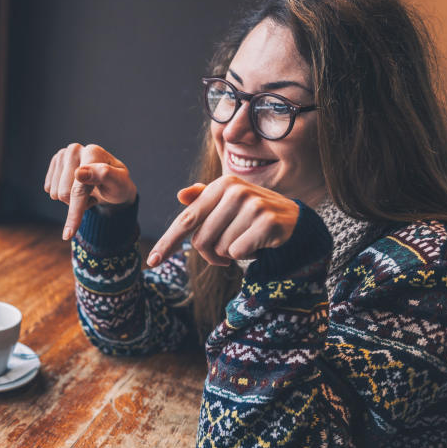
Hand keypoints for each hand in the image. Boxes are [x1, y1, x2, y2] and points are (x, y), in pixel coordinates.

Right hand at [44, 143, 137, 239]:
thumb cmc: (117, 186)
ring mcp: (62, 155)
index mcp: (92, 152)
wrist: (112, 183)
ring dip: (71, 199)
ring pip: (56, 193)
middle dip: (78, 203)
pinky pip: (50, 189)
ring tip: (87, 190)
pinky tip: (76, 186)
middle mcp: (75, 150)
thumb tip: (79, 172)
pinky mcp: (55, 163)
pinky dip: (63, 195)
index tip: (68, 234)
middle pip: (64, 193)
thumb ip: (104, 176)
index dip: (75, 212)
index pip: (79, 188)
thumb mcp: (119, 184)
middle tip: (93, 195)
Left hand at [147, 175, 299, 266]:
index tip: (152, 262)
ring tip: (246, 241)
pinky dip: (244, 256)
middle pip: (201, 240)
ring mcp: (252, 205)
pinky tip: (257, 245)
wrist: (294, 220)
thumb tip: (180, 195)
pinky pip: (238, 253)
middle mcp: (235, 191)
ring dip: (230, 254)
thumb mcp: (228, 203)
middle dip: (210, 254)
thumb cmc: (253, 214)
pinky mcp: (266, 222)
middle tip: (225, 252)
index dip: (167, 242)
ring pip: (220, 248)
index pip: (186, 220)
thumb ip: (204, 199)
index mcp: (221, 185)